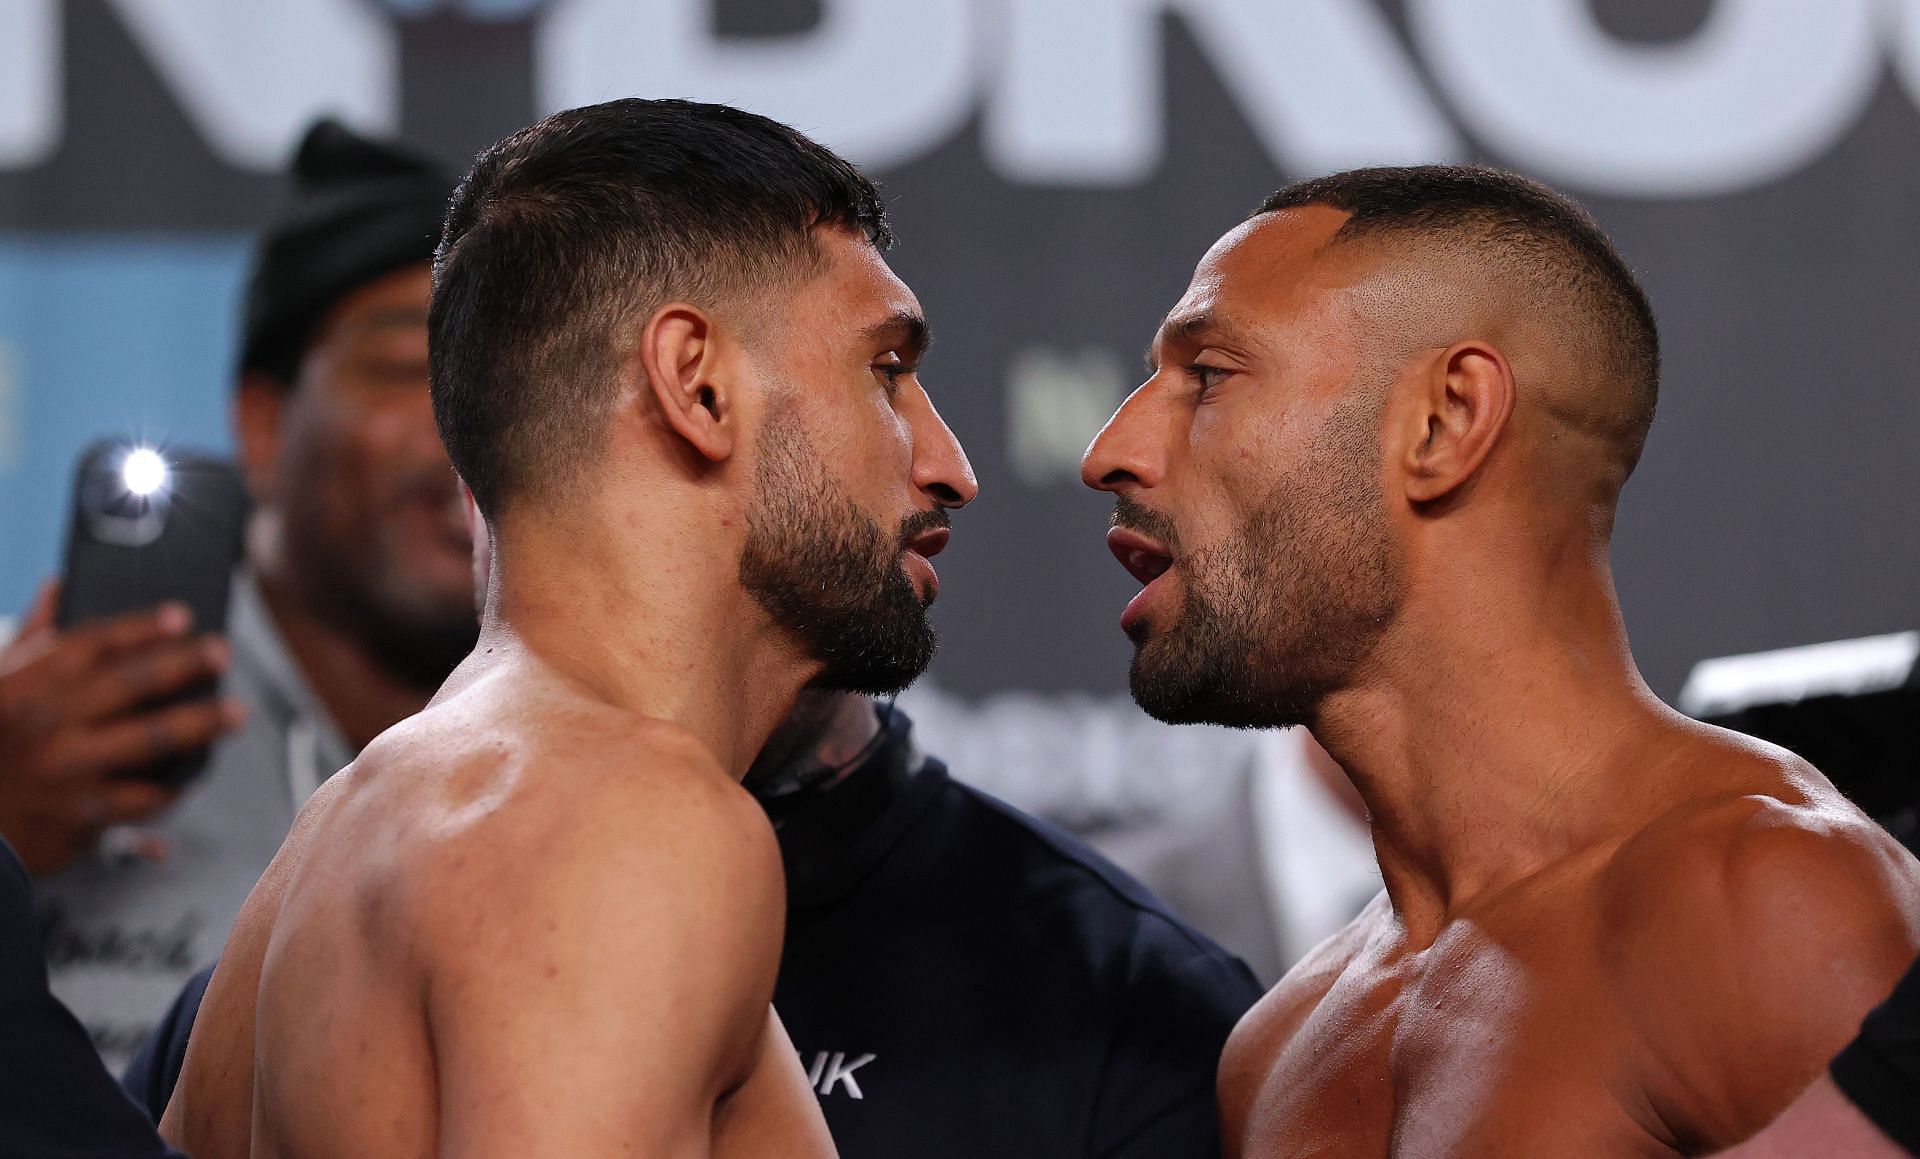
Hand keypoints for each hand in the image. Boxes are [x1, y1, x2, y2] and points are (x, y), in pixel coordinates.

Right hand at [0, 582, 246, 873]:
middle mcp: (48, 723)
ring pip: (149, 740)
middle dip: (183, 665)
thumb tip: (61, 583)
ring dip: (200, 724)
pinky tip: (194, 774)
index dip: (140, 626)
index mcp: (25, 684)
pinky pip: (144, 798)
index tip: (181, 615)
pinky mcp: (83, 814)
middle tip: (221, 652)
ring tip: (235, 713)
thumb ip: (34, 635)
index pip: (90, 643)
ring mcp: (67, 769)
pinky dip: (174, 786)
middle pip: (130, 684)